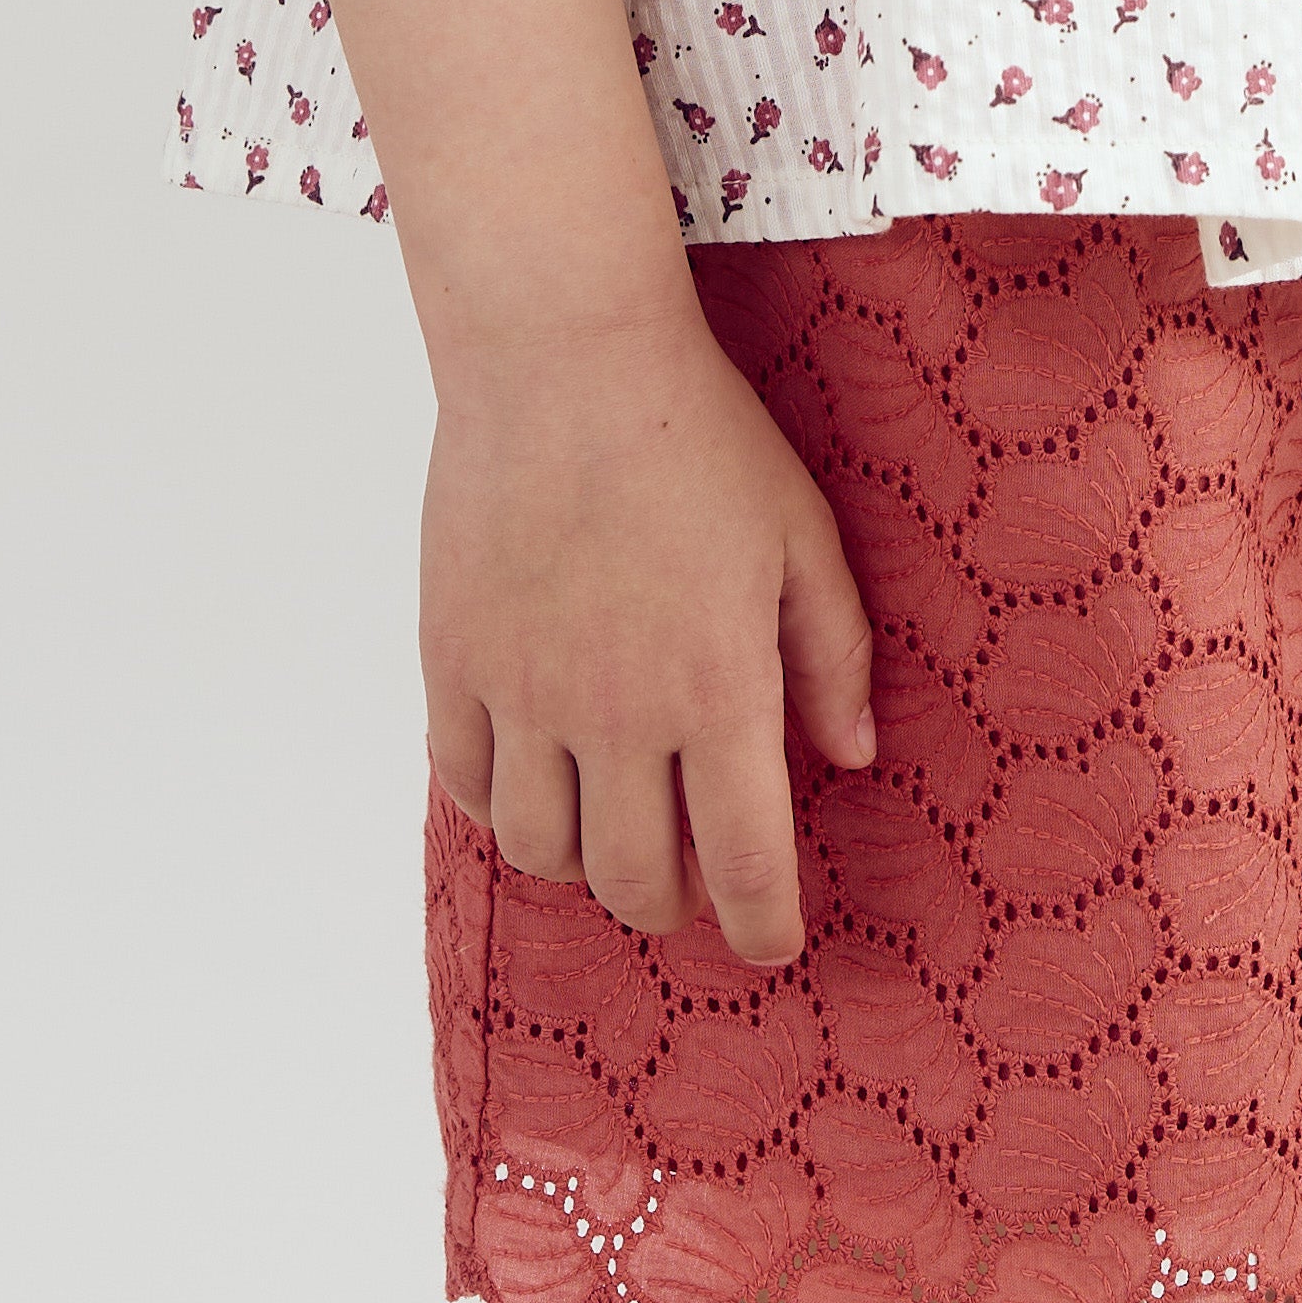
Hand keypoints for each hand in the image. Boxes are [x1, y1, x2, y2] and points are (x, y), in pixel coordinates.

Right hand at [421, 300, 877, 965]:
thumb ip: (834, 655)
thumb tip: (849, 756)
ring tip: (613, 826)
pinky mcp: (452, 660)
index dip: (762, 926)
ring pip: (543, 851)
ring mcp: (523, 693)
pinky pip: (465, 784)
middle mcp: (616, 714)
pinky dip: (500, 806)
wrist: (564, 357)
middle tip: (691, 884)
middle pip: (634, 881)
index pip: (745, 862)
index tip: (771, 945)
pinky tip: (534, 776)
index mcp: (718, 689)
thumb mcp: (802, 534)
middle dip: (673, 904)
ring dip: (585, 863)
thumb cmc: (699, 435)